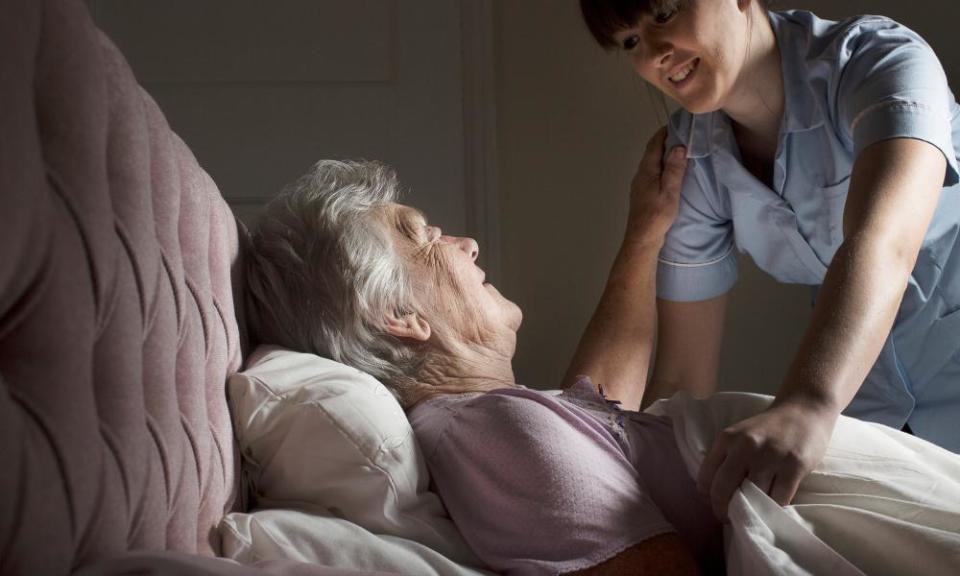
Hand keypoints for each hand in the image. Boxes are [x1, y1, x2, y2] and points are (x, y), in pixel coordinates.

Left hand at [625, 127, 686, 245]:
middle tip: (680, 135)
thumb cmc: (657, 214)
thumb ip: (674, 169)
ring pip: (650, 163)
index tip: (676, 124)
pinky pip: (651, 172)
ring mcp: (639, 184)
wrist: (642, 237)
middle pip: (651, 152)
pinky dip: (660, 166)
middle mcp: (640, 174)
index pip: (654, 144)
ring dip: (662, 154)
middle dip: (664, 141)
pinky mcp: (641, 193)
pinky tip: (669, 172)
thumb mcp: (670, 191)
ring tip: (678, 151)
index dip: (664, 133)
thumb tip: (679, 146)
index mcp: (647, 170)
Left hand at [696, 398, 838, 520]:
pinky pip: (779, 498)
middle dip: (722, 509)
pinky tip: (772, 506)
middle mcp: (745, 446)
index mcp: (726, 439)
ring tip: (752, 512)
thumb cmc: (769, 429)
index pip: (706, 476)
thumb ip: (726, 458)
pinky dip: (774, 507)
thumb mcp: (739, 436)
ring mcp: (770, 456)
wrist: (804, 410)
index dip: (707, 496)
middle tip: (729, 518)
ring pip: (752, 496)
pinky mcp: (794, 465)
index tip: (714, 505)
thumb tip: (711, 494)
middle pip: (723, 489)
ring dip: (751, 510)